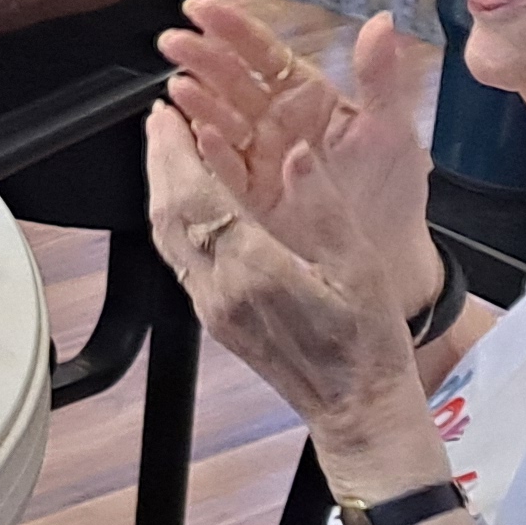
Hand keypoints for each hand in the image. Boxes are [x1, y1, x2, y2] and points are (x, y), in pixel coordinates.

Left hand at [148, 104, 436, 461]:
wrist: (355, 409)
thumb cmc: (366, 345)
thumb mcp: (359, 267)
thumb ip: (323, 206)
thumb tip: (294, 153)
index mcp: (256, 272)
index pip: (197, 200)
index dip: (177, 152)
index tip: (172, 115)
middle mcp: (221, 290)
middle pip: (168, 214)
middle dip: (159, 159)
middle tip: (160, 118)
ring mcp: (211, 307)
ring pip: (166, 236)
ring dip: (160, 186)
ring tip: (164, 146)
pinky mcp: (212, 316)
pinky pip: (178, 257)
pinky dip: (173, 217)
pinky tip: (184, 198)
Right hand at [161, 1, 439, 320]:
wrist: (392, 255)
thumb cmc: (393, 189)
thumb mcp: (393, 127)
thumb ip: (380, 76)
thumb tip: (381, 22)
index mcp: (305, 96)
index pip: (262, 54)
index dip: (232, 29)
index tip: (202, 8)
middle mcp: (274, 121)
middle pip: (231, 81)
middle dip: (200, 58)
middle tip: (173, 41)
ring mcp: (258, 157)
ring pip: (220, 119)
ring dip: (198, 101)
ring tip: (179, 86)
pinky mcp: (250, 194)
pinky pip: (226, 169)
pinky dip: (212, 152)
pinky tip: (199, 135)